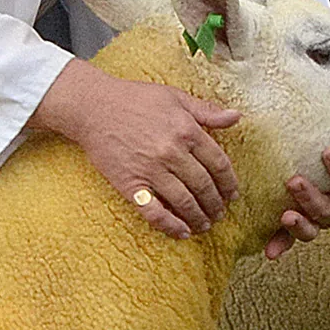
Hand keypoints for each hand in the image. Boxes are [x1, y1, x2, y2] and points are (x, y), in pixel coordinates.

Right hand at [29, 59, 241, 237]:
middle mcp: (172, 153)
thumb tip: (236, 116)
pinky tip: (182, 233)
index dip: (229, 183)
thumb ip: (207, 111)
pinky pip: (154, 212)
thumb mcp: (175, 97)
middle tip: (220, 213)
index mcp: (187, 130)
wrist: (93, 107)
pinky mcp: (131, 185)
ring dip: (199, 217)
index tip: (232, 194)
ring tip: (205, 225)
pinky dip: (170, 226)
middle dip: (216, 204)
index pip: (219, 164)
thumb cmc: (135, 99)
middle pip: (204, 186)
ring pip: (184, 202)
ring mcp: (151, 171)